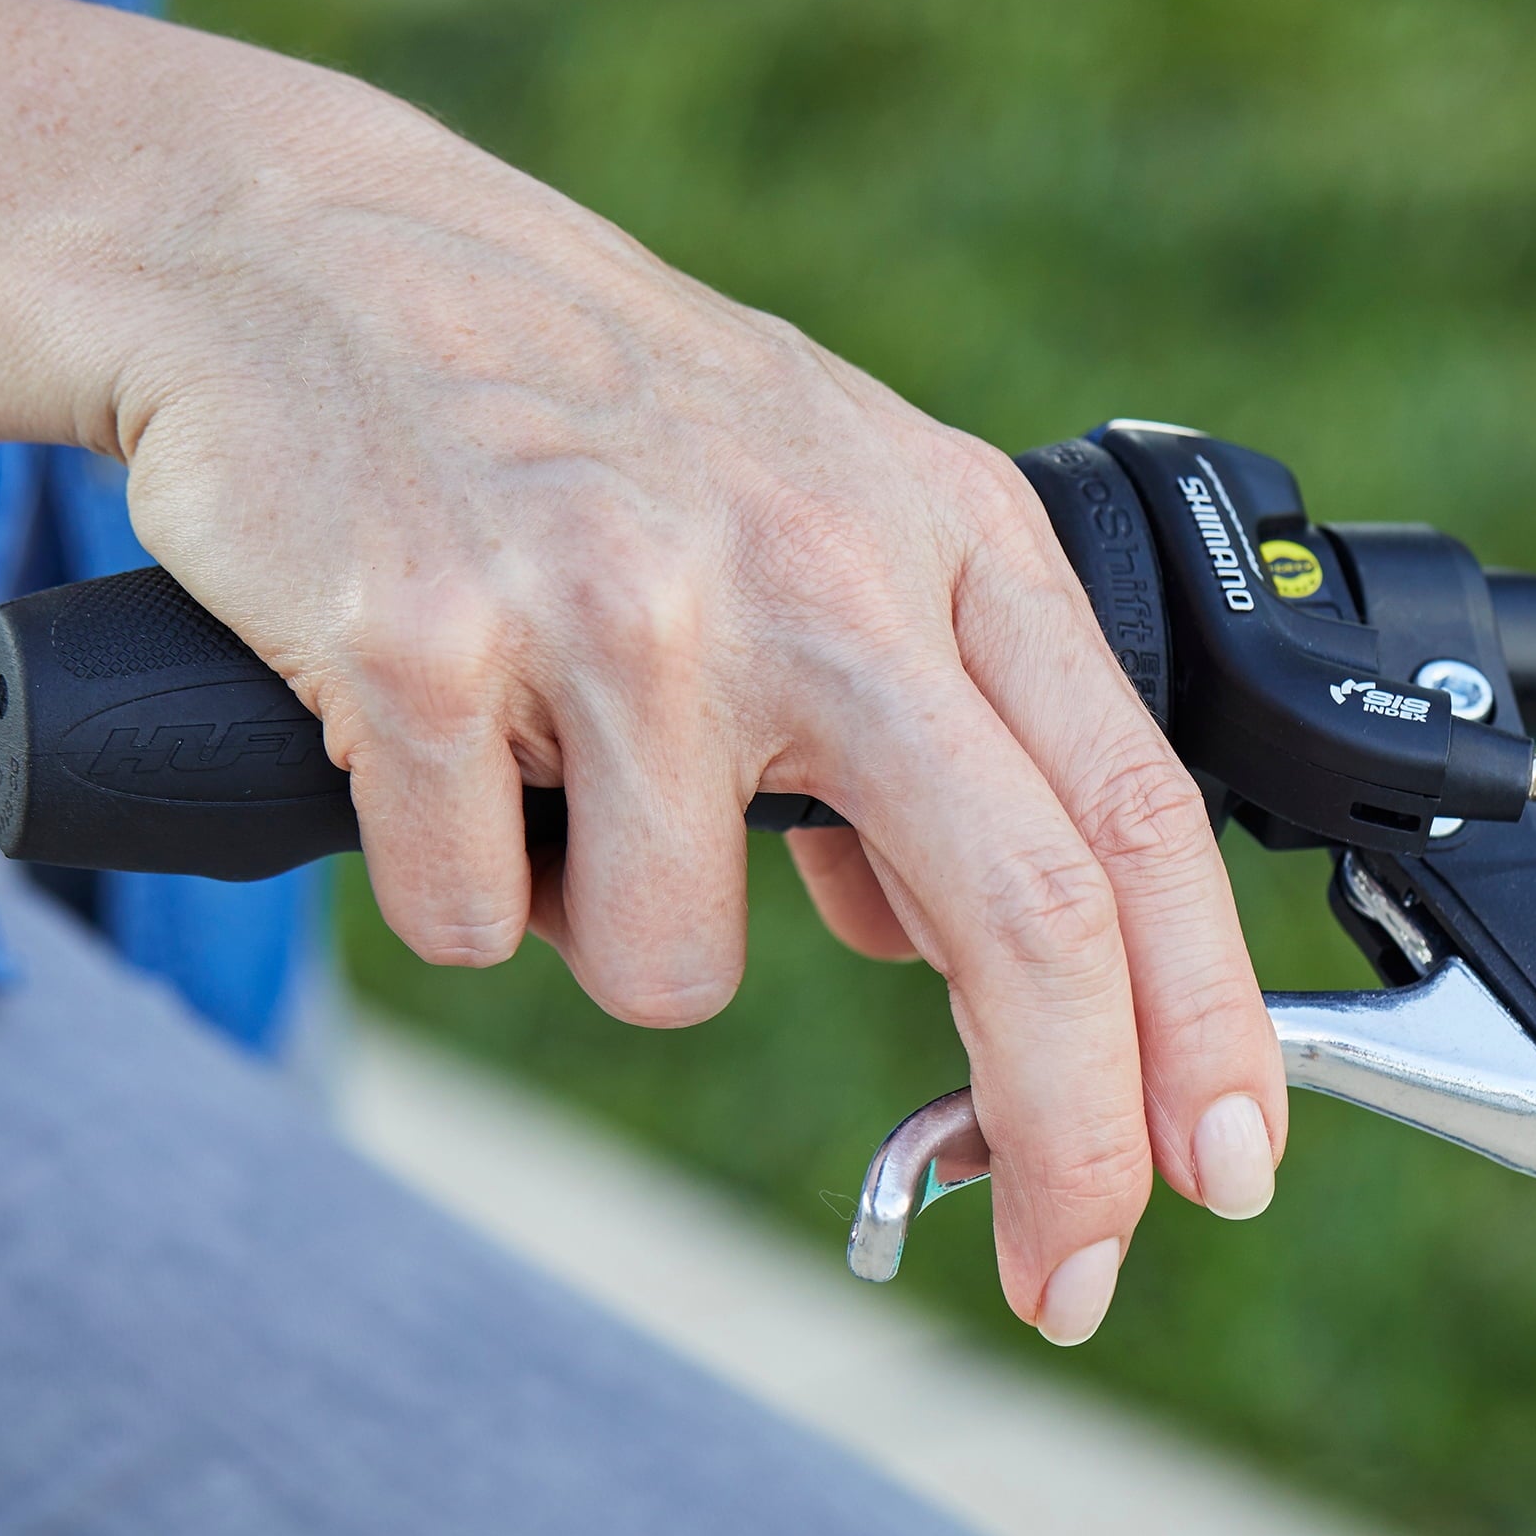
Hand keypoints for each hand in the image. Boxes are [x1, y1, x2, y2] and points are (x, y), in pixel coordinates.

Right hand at [106, 79, 1286, 1340]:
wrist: (308, 258)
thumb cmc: (589, 399)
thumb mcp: (828, 503)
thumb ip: (931, 708)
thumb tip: (942, 940)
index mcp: (938, 535)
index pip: (1132, 814)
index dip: (1203, 1020)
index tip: (1227, 1169)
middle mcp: (811, 569)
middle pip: (1020, 918)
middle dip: (1069, 1143)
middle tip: (1072, 1277)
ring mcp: (619, 611)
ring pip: (678, 970)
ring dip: (617, 935)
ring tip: (558, 774)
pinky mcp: (423, 650)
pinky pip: (476, 920)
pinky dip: (458, 881)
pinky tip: (438, 743)